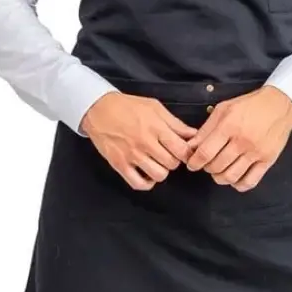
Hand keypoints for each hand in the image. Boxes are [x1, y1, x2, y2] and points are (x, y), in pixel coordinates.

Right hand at [79, 93, 198, 190]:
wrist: (98, 110)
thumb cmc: (128, 106)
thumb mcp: (154, 107)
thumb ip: (175, 123)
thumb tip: (193, 134)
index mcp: (156, 127)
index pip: (181, 149)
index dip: (187, 152)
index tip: (183, 150)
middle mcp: (145, 143)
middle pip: (172, 163)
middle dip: (174, 160)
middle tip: (168, 154)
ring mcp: (132, 155)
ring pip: (159, 175)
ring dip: (162, 171)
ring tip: (157, 162)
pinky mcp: (120, 164)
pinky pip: (138, 184)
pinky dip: (146, 183)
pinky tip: (147, 174)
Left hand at [184, 86, 291, 191]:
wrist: (279, 105)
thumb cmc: (249, 105)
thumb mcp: (223, 109)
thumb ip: (206, 129)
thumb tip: (191, 147)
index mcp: (229, 126)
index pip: (205, 152)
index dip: (194, 162)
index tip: (192, 164)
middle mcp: (242, 141)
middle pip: (217, 166)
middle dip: (206, 168)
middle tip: (207, 164)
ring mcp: (256, 152)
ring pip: (231, 176)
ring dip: (220, 178)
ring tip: (219, 171)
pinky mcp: (268, 161)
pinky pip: (250, 182)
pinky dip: (238, 184)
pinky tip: (234, 177)